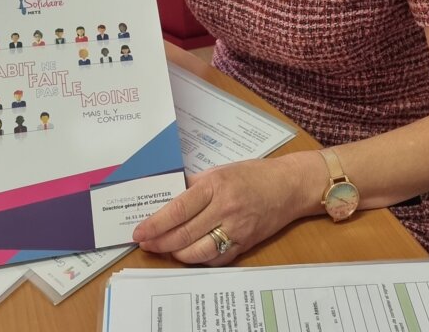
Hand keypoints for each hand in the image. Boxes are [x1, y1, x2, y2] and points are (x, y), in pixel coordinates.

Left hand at [132, 157, 303, 264]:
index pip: (178, 209)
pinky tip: (189, 254)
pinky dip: (199, 259)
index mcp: (215, 186)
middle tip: (145, 243)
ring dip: (177, 254)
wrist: (288, 186)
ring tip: (165, 249)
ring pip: (198, 252)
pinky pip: (216, 259)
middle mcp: (225, 209)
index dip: (156, 224)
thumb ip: (195, 185)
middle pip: (185, 234)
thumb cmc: (253, 174)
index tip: (140, 231)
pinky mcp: (245, 244)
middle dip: (160, 242)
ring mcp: (236, 229)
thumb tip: (168, 196)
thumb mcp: (220, 170)